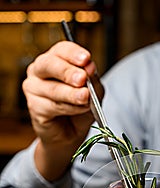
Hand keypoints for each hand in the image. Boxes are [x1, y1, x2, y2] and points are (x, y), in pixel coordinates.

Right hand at [23, 41, 103, 179]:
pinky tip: (79, 109)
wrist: (71, 134)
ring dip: (71, 94)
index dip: (73, 53)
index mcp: (55, 60)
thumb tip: (89, 69)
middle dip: (68, 72)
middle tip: (82, 78)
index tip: (86, 59)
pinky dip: (69, 108)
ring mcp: (33, 88)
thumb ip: (93, 80)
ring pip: (52, 88)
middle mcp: (40, 71)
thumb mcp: (94, 92)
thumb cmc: (80, 110)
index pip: (61, 50)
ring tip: (85, 98)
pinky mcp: (34, 107)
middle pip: (49, 64)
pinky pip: (52, 106)